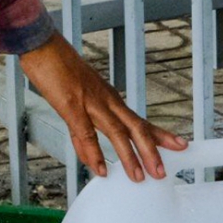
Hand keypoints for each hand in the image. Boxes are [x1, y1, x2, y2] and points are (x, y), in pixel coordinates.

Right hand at [18, 33, 185, 181]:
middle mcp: (106, 100)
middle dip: (151, 152)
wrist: (42, 45)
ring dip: (129, 156)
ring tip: (139, 177)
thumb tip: (90, 155)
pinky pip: (86, 132)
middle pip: (136, 128)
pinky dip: (94, 152)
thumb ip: (83, 130)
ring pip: (117, 132)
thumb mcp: (75, 102)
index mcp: (110, 99)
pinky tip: (101, 169)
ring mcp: (90, 102)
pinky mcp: (71, 105)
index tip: (180, 146)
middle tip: (162, 172)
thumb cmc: (58, 70)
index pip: (139, 121)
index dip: (160, 135)